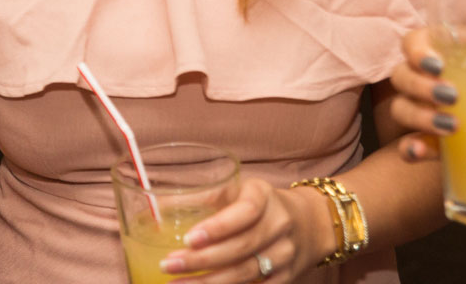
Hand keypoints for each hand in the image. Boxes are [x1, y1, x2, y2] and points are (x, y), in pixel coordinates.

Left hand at [154, 177, 331, 282]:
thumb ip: (202, 197)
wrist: (309, 223)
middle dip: (201, 260)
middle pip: (241, 248)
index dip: (217, 227)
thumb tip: (155, 207)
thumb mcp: (237, 190)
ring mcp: (284, 255)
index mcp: (264, 197)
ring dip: (209, 283)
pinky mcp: (286, 279)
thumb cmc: (260, 203)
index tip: (188, 238)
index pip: (244, 212)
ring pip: (246, 274)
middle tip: (168, 265)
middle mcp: (278, 225)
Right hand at [388, 28, 465, 162]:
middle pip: (403, 75)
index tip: (437, 65)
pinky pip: (410, 143)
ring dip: (418, 117)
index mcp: (453, 47)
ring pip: (401, 108)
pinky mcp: (435, 141)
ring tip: (453, 128)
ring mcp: (430, 110)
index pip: (416, 41)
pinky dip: (411, 148)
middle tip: (453, 98)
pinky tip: (420, 153)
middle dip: (420, 87)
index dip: (417, 51)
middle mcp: (433, 76)